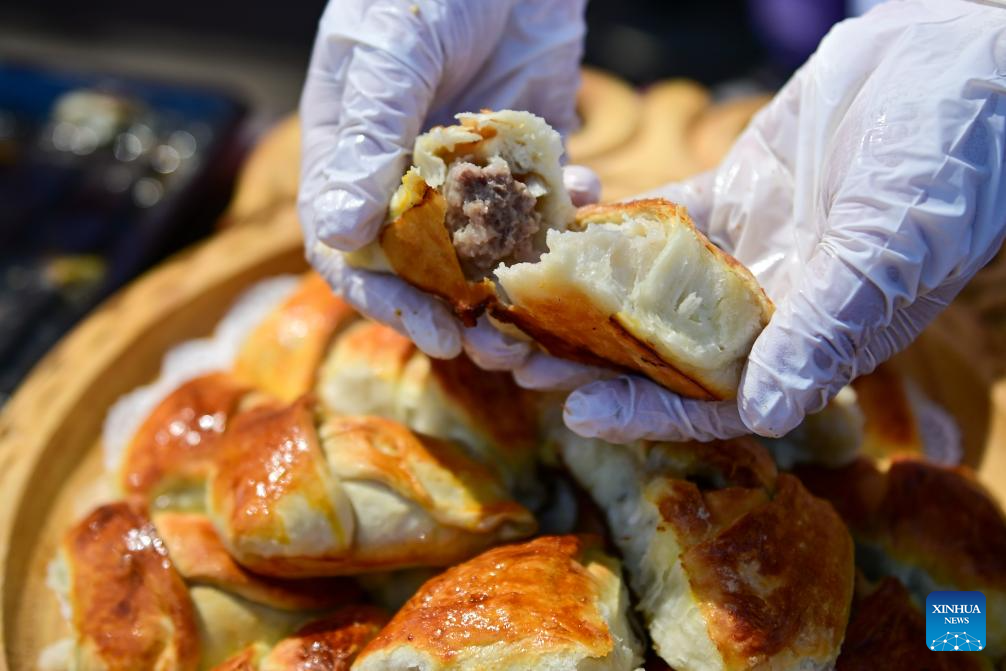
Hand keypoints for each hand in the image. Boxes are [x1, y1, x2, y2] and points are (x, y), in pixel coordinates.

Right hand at [299, 0, 591, 362]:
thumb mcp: (389, 55)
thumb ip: (366, 141)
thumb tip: (338, 236)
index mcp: (355, 161)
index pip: (354, 255)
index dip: (388, 302)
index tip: (435, 332)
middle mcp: (411, 178)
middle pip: (426, 271)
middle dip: (465, 313)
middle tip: (509, 349)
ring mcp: (473, 169)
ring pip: (492, 251)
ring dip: (522, 283)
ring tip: (555, 307)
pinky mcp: (529, 153)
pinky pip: (544, 203)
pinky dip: (565, 212)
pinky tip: (587, 196)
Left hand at [558, 0, 1005, 442]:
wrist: (959, 61)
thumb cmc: (953, 160)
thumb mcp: (890, 246)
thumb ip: (824, 326)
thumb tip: (764, 415)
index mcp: (816, 339)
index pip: (718, 395)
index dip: (650, 410)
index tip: (580, 413)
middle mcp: (774, 307)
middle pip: (667, 351)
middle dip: (594, 359)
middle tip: (517, 361)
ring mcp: (749, 252)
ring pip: (652, 291)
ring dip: (587, 299)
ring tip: (518, 302)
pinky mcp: (733, 198)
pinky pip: (662, 222)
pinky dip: (614, 228)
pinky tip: (561, 231)